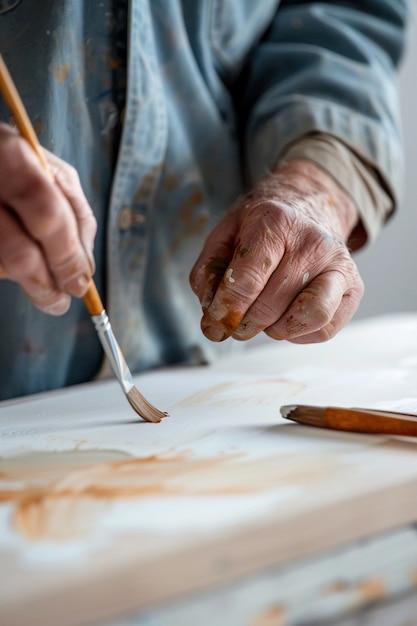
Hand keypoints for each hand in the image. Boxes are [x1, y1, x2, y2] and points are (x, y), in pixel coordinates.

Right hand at [0, 123, 95, 314]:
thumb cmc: (20, 166)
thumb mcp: (55, 175)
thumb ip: (77, 216)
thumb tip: (83, 268)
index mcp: (12, 157)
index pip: (48, 218)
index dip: (67, 257)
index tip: (80, 285)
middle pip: (20, 253)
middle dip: (47, 284)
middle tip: (60, 301)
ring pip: (1, 267)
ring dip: (25, 281)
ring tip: (37, 275)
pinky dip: (5, 270)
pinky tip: (10, 258)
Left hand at [190, 159, 363, 343]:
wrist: (309, 207)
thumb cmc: (263, 226)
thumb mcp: (225, 234)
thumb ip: (208, 271)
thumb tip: (213, 313)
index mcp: (276, 221)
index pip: (247, 281)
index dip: (225, 310)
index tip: (214, 322)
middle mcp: (313, 241)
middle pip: (270, 306)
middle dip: (244, 323)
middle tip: (236, 320)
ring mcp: (338, 264)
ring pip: (306, 318)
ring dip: (276, 330)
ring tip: (264, 317)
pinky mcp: (353, 287)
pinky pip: (325, 329)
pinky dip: (300, 334)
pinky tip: (287, 317)